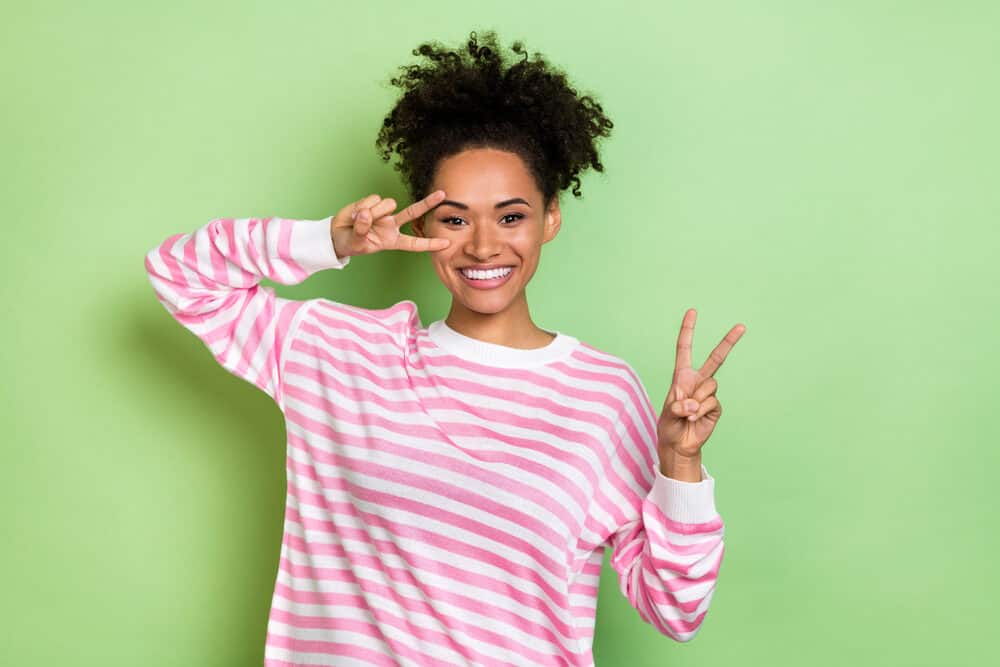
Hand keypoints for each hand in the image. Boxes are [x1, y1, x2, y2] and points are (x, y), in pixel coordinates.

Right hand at [331, 190, 450, 257]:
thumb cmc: (352, 243)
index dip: (430, 244)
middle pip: (413, 212)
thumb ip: (362, 230)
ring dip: (373, 211)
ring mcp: (383, 212)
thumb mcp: (358, 243)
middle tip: (442, 194)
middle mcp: (391, 224)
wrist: (338, 234)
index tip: (446, 243)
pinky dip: (362, 206)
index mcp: (393, 241)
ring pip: (388, 204)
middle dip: (428, 203)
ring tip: (358, 220)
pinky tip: (355, 213)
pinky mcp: (373, 202)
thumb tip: (366, 213)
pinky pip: (372, 199)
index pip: (414, 243)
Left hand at [657, 309, 745, 458]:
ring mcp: (708, 393)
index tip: (692, 311)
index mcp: (682, 376)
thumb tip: (693, 404)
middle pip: (716, 358)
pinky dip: (701, 411)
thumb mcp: (667, 413)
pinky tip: (694, 419)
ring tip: (687, 413)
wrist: (679, 444)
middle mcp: (697, 381)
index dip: (688, 330)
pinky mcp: (716, 407)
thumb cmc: (669, 426)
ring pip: (710, 386)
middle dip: (729, 342)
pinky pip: (712, 402)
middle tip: (742, 326)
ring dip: (696, 401)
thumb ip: (678, 406)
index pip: (685, 349)